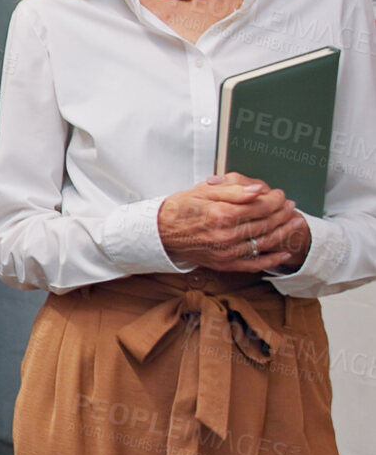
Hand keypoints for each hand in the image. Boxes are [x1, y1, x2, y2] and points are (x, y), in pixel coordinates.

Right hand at [158, 173, 302, 271]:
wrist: (159, 232)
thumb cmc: (180, 209)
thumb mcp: (203, 191)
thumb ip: (234, 190)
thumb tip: (258, 190)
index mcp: (221, 214)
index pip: (260, 206)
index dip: (275, 199)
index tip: (280, 194)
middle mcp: (225, 235)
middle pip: (265, 223)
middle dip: (282, 213)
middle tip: (290, 205)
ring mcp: (225, 252)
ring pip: (264, 242)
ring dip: (284, 232)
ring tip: (295, 222)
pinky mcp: (223, 264)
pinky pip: (253, 264)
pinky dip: (271, 259)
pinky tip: (284, 252)